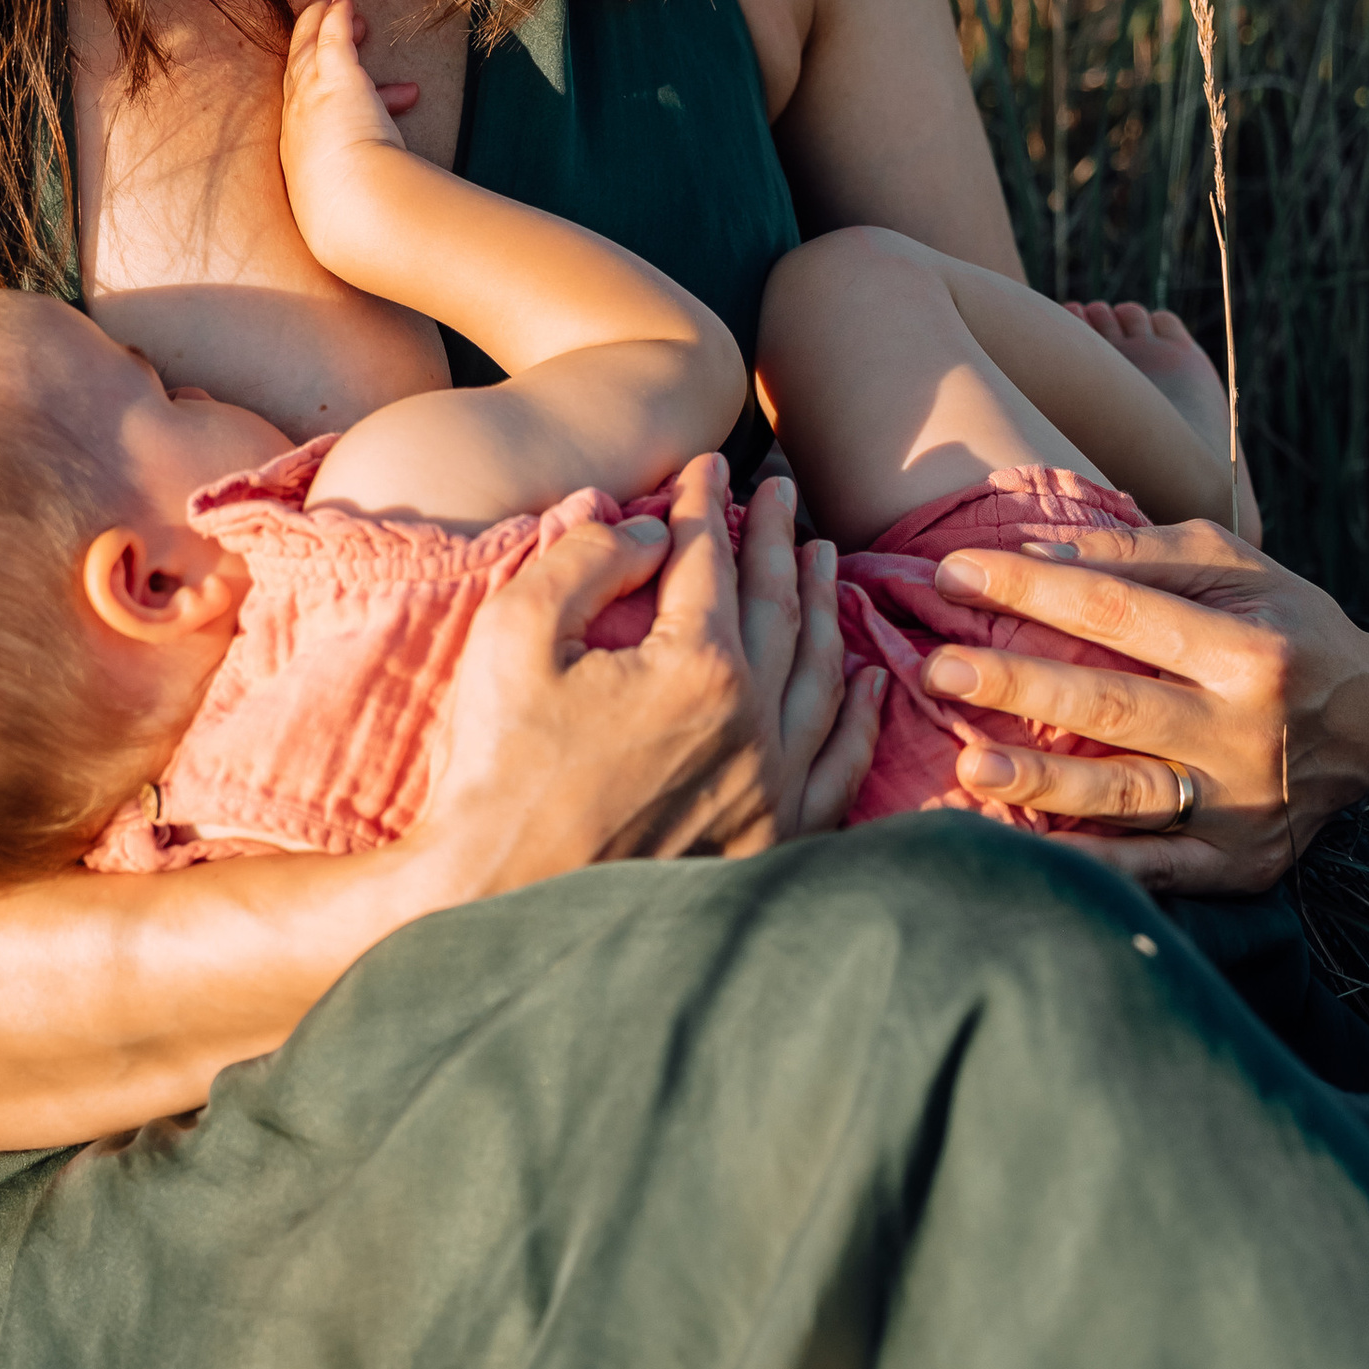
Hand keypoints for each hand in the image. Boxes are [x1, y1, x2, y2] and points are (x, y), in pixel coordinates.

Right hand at [279, 0, 418, 267]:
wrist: (353, 212)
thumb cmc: (362, 224)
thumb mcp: (360, 217)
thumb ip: (380, 210)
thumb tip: (415, 233)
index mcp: (300, 158)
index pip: (308, 118)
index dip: (321, 97)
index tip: (349, 90)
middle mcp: (297, 125)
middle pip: (294, 73)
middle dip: (307, 47)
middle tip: (323, 27)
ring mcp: (312, 99)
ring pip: (307, 49)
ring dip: (319, 23)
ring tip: (334, 2)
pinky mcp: (335, 78)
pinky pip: (329, 36)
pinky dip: (333, 16)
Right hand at [422, 456, 883, 887]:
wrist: (500, 902)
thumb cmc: (497, 768)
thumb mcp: (513, 637)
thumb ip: (580, 560)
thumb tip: (644, 529)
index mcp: (696, 665)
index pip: (710, 559)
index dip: (704, 503)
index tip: (705, 466)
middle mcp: (755, 720)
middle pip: (780, 604)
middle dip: (778, 538)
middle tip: (780, 491)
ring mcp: (773, 785)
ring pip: (823, 674)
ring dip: (827, 607)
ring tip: (825, 559)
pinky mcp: (777, 840)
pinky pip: (841, 765)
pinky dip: (862, 716)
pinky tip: (871, 681)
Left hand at [917, 516, 1368, 892]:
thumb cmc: (1286, 624)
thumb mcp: (1233, 569)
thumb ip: (1138, 556)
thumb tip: (1035, 550)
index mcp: (1249, 652)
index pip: (1119, 614)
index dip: (1032, 591)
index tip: (954, 572)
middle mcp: (1246, 733)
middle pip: (1114, 707)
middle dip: (1020, 687)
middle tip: (939, 670)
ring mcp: (1241, 807)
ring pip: (1129, 798)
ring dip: (1045, 785)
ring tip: (969, 766)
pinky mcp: (1238, 865)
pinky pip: (1155, 870)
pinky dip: (1093, 866)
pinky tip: (1028, 851)